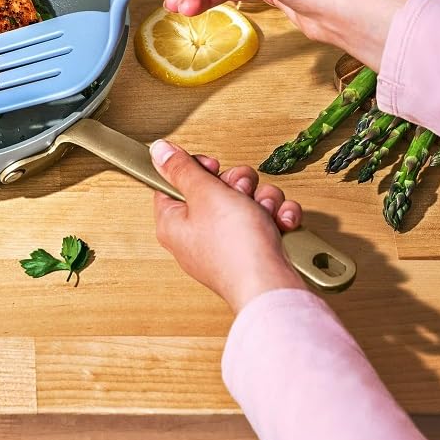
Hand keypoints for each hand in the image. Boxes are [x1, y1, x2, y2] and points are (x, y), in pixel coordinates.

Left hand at [151, 138, 305, 313]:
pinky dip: (277, 218)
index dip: (197, 169)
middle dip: (238, 184)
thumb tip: (158, 152)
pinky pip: (265, 220)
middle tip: (241, 193)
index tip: (212, 168)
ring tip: (265, 213)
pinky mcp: (253, 252)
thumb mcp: (205, 193)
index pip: (174, 183)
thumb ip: (181, 168)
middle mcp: (196, 235)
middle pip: (215, 188)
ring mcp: (226, 244)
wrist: (273, 288)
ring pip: (245, 201)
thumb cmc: (236, 249)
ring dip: (262, 199)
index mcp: (173, 222)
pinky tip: (281, 223)